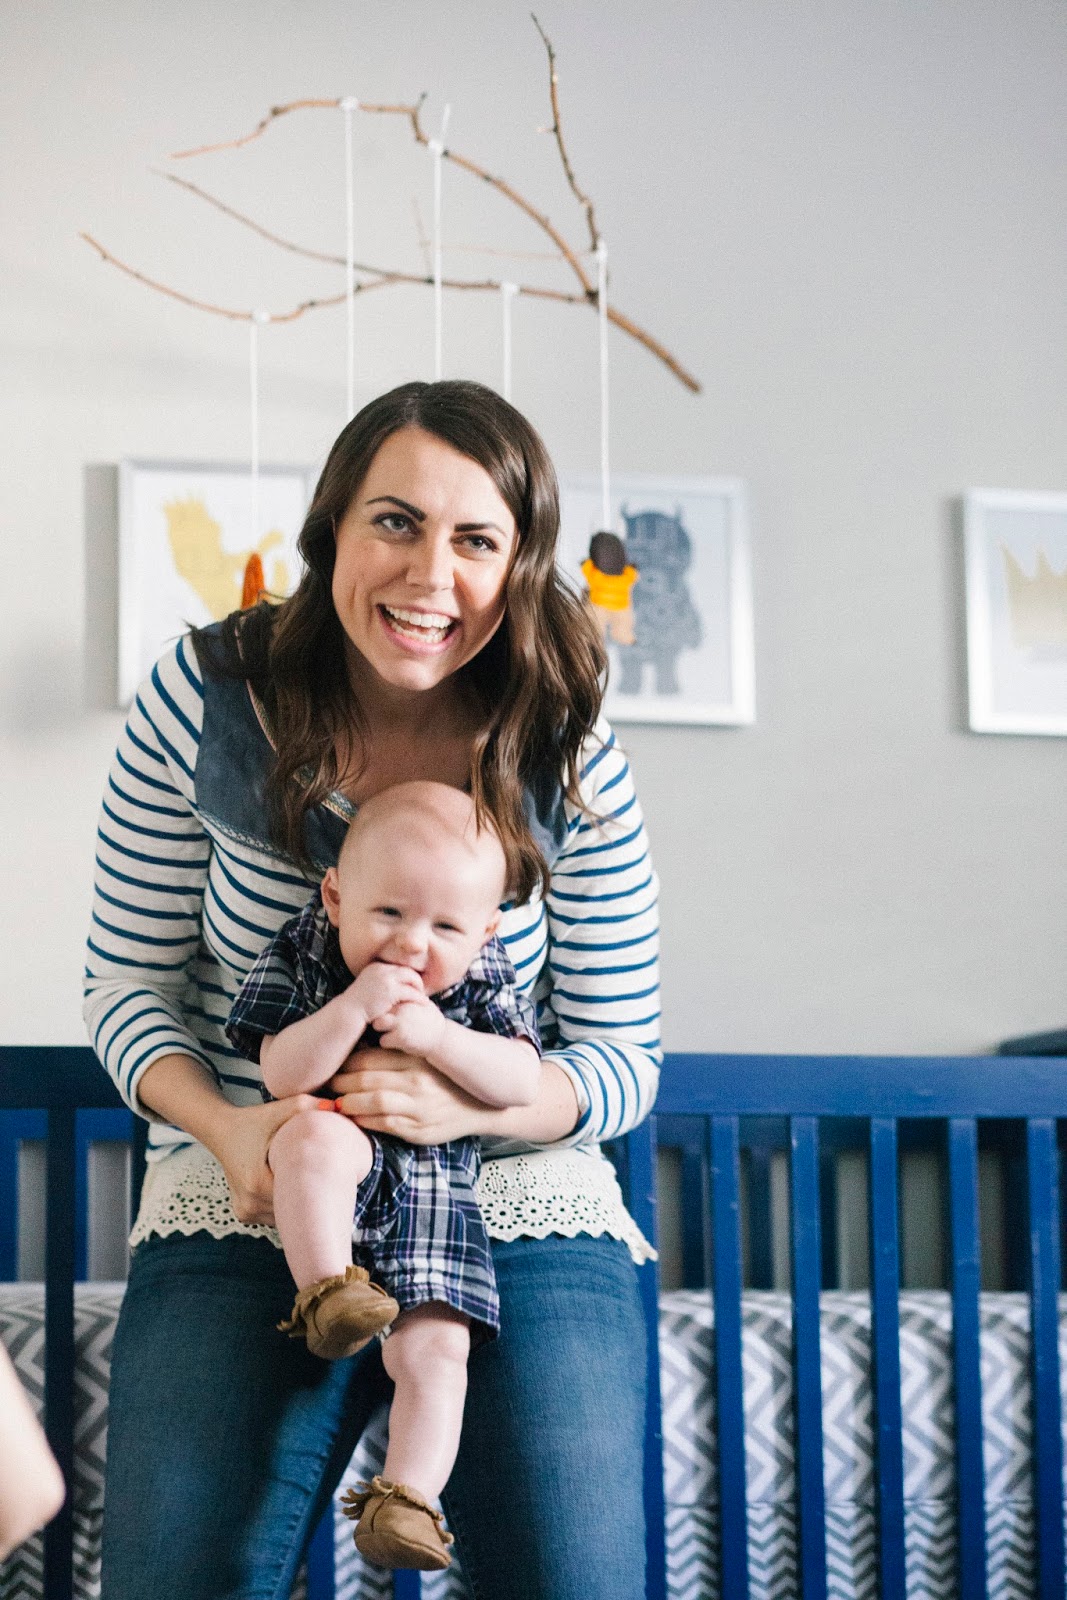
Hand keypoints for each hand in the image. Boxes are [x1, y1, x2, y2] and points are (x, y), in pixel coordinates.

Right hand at [208, 1094, 322, 1226]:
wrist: (221, 1131)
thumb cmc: (252, 1121)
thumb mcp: (277, 1111)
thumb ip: (306, 1107)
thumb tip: (335, 1106)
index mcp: (257, 1183)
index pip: (298, 1195)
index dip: (316, 1185)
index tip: (328, 1174)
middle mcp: (249, 1203)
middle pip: (292, 1209)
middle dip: (308, 1195)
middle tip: (322, 1177)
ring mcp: (245, 1211)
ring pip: (283, 1217)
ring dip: (294, 1202)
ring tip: (304, 1180)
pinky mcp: (244, 1214)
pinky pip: (273, 1217)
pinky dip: (282, 1205)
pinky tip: (287, 1187)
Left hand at [328, 1046, 489, 1144]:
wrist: (481, 1107)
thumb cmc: (446, 1078)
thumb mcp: (429, 1057)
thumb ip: (402, 1050)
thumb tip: (363, 1043)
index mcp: (417, 1059)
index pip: (371, 1057)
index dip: (347, 1061)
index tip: (336, 1063)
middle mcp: (418, 1082)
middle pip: (367, 1079)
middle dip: (341, 1083)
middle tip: (328, 1084)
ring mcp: (419, 1108)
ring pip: (373, 1103)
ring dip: (349, 1104)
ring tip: (336, 1103)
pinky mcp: (419, 1130)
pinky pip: (384, 1125)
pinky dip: (365, 1122)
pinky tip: (355, 1118)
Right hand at [349, 962, 424, 1027]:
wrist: (350, 1012)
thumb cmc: (359, 1004)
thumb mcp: (368, 986)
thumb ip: (380, 982)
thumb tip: (392, 985)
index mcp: (376, 966)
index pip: (397, 967)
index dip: (407, 976)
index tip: (412, 985)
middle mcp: (382, 969)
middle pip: (407, 970)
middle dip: (416, 980)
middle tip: (421, 990)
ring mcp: (386, 979)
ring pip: (412, 978)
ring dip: (419, 988)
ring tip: (423, 996)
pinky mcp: (391, 991)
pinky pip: (411, 992)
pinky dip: (419, 997)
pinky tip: (423, 1003)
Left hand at [377, 998, 445, 1057]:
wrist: (442, 1038)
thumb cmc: (431, 1020)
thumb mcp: (423, 1002)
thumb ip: (410, 996)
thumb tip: (396, 988)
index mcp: (407, 998)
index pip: (386, 997)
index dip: (385, 1005)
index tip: (387, 1011)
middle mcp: (403, 1009)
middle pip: (378, 1009)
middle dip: (379, 1015)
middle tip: (385, 1022)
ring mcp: (401, 1023)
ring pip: (377, 1024)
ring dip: (381, 1029)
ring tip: (389, 1031)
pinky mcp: (400, 1037)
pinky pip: (383, 1041)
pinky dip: (387, 1042)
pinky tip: (396, 1042)